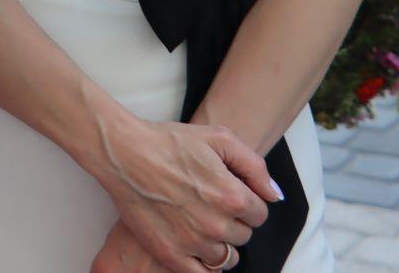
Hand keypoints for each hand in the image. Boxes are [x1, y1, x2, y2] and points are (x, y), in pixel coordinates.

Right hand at [89, 114, 276, 269]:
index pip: (259, 214)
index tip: (229, 194)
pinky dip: (204, 264)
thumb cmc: (168, 142)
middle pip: (243, 236)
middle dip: (232, 221)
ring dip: (219, 243)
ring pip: (226, 257)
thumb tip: (275, 195)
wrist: (123, 154)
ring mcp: (193, 242)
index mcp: (232, 196)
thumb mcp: (218, 138)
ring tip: (200, 224)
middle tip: (210, 205)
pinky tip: (196, 247)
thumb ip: (254, 166)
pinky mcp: (171, 254)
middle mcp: (216, 224)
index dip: (246, 202)